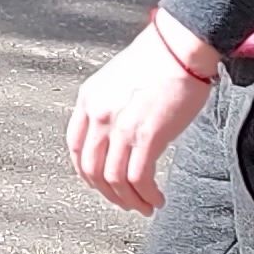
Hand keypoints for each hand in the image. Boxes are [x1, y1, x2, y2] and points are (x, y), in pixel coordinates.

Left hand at [66, 13, 220, 213]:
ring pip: (114, 179)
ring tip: (144, 206)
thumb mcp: (117, 80)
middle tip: (125, 202)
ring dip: (128, 200)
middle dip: (108, 193)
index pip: (74, 146)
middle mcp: (99, 114)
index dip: (85, 171)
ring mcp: (121, 126)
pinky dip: (146, 195)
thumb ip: (110, 105)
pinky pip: (139, 179)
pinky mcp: (147, 135)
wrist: (179, 47)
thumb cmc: (158, 58)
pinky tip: (156, 199)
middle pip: (91, 169)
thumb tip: (118, 133)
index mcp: (89, 99)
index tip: (98, 183)